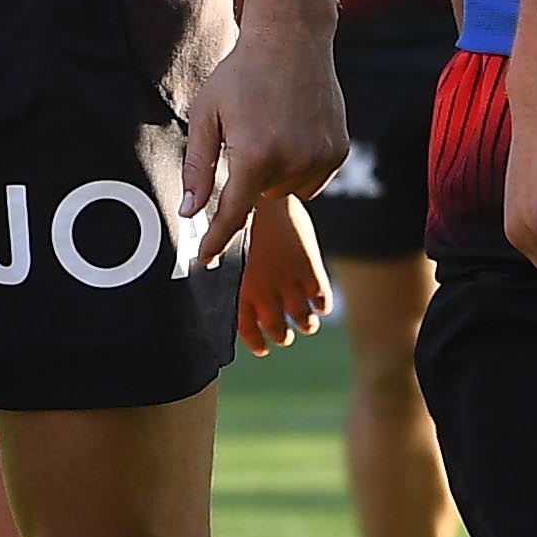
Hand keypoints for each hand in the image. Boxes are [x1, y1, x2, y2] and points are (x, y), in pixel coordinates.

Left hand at [178, 21, 346, 274]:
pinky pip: (312, 180)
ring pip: (287, 192)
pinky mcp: (338, 152)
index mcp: (254, 156)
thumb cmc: (241, 74)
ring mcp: (320, 159)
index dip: (217, 241)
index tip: (205, 261)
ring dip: (275, 173)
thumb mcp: (206, 116)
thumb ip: (197, 168)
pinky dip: (299, 167)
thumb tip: (189, 212)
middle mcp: (292, 163)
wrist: (291, 39)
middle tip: (247, 135)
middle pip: (260, 198)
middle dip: (248, 176)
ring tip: (272, 129)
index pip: (232, 215)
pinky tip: (293, 131)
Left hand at [234, 189, 334, 353]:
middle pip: (278, 331)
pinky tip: (321, 304)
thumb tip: (213, 280)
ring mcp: (289, 282)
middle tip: (284, 335)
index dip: (257, 342)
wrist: (259, 190)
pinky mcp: (310, 269)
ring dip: (306, 326)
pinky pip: (323, 300)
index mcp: (238, 290)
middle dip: (282, 336)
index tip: (262, 346)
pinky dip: (323, 306)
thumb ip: (224, 271)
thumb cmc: (232, 215)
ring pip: (304, 323)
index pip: (248, 331)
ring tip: (306, 324)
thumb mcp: (222, 249)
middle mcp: (264, 292)